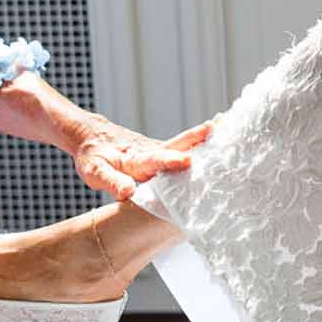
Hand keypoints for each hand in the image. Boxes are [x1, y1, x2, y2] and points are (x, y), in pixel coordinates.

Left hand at [65, 114, 213, 200]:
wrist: (91, 137)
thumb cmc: (93, 157)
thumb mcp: (95, 172)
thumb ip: (112, 182)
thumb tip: (128, 193)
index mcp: (137, 159)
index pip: (155, 160)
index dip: (170, 161)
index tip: (186, 161)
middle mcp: (152, 150)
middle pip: (178, 143)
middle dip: (197, 138)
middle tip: (218, 129)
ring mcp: (160, 149)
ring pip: (185, 143)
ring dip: (206, 137)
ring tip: (230, 128)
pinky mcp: (164, 151)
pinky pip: (185, 147)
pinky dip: (202, 143)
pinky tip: (221, 138)